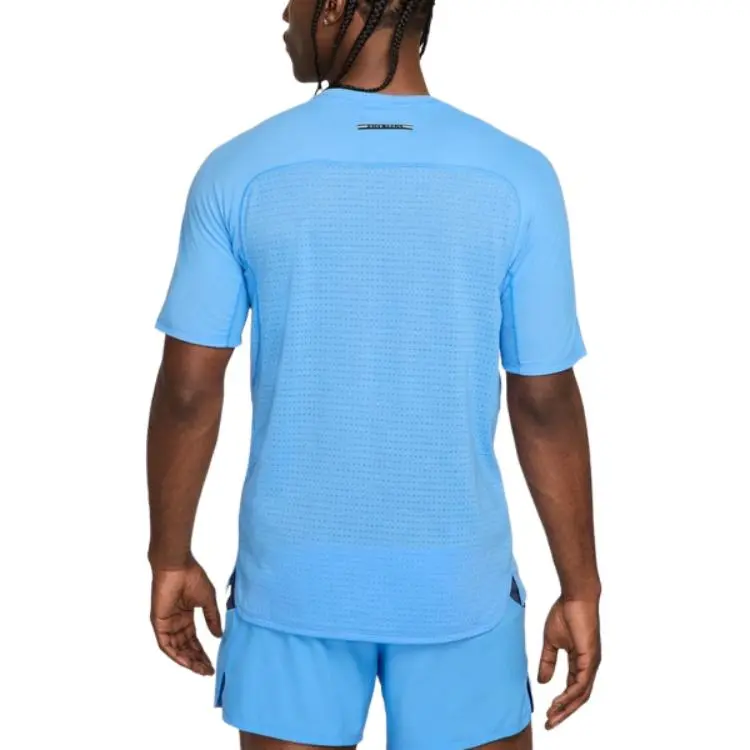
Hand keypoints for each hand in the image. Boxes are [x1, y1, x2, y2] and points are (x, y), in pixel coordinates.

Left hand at [150, 560, 222, 675]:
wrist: (178, 566)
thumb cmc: (192, 577)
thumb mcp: (207, 600)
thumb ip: (212, 618)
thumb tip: (218, 636)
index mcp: (186, 617)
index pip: (193, 640)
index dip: (202, 652)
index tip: (212, 663)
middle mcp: (175, 623)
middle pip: (186, 647)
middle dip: (197, 660)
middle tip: (208, 670)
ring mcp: (167, 624)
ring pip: (177, 649)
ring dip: (188, 660)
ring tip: (201, 669)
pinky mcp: (159, 623)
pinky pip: (166, 645)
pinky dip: (176, 655)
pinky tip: (187, 662)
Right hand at [538, 597, 600, 729]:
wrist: (575, 597)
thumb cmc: (565, 613)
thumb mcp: (551, 641)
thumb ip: (548, 661)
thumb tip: (543, 681)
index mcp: (579, 662)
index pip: (572, 689)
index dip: (560, 703)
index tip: (547, 713)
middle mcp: (588, 666)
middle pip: (578, 697)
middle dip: (564, 712)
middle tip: (550, 723)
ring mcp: (591, 663)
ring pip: (581, 694)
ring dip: (566, 707)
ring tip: (552, 717)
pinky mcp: (590, 658)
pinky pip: (582, 683)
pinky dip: (571, 695)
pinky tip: (560, 701)